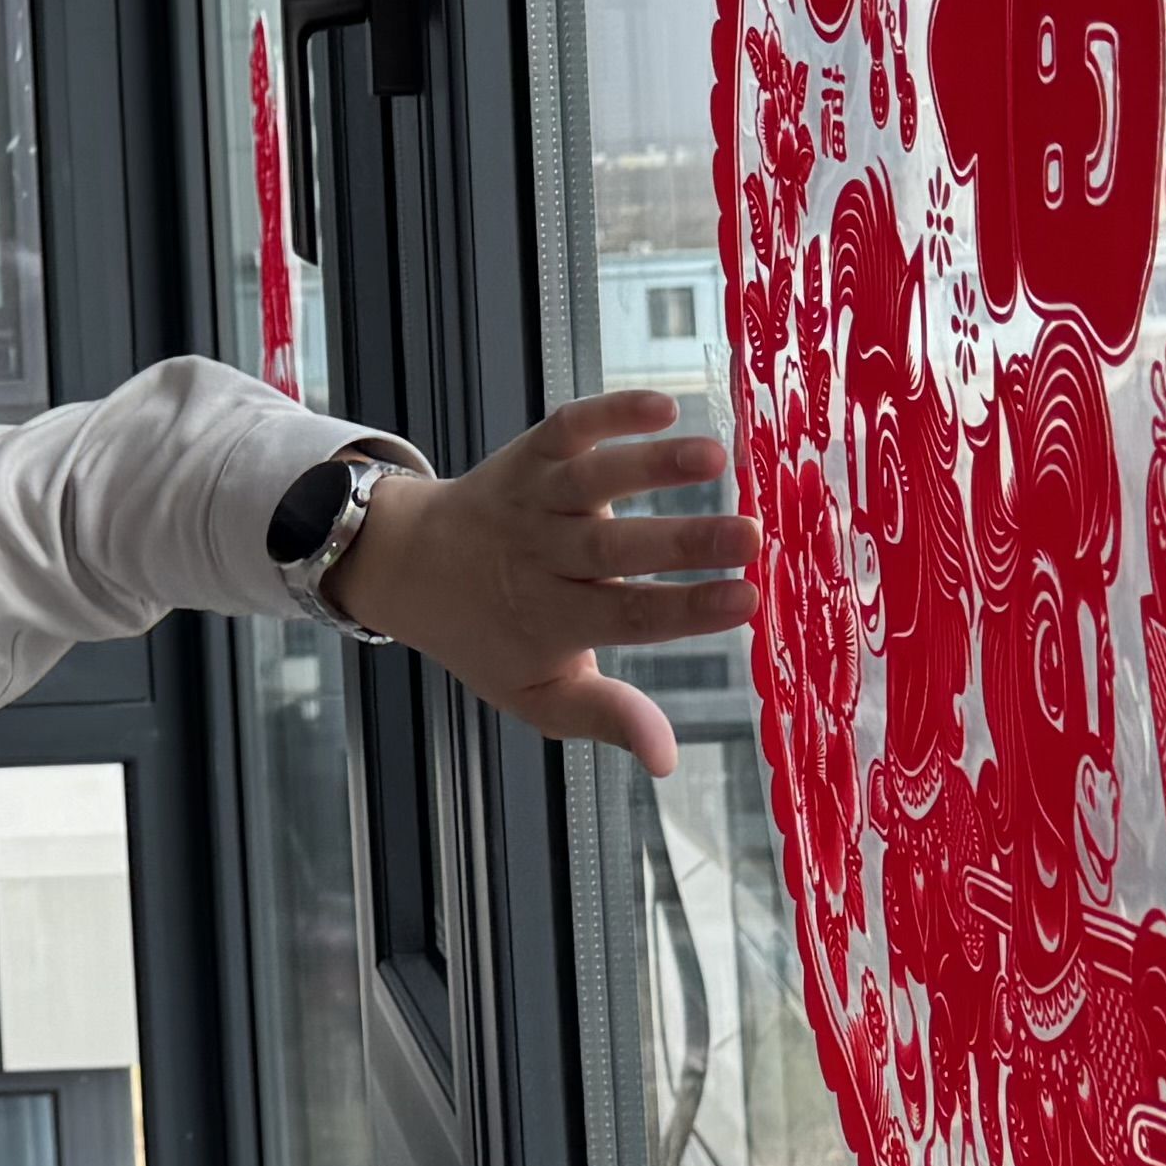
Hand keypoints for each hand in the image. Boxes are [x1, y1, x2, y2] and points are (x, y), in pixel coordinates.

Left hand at [328, 391, 755, 768]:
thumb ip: (605, 718)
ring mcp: (535, 498)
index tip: (747, 601)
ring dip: (652, 465)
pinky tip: (663, 405)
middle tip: (750, 537)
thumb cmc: (496, 637)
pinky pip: (570, 428)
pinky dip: (611, 412)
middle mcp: (542, 555)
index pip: (626, 617)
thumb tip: (668, 760)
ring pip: (593, 479)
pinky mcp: (531, 454)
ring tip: (715, 457)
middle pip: (615, 548)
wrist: (414, 566)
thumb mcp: (540, 695)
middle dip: (683, 542)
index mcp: (552, 619)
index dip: (686, 610)